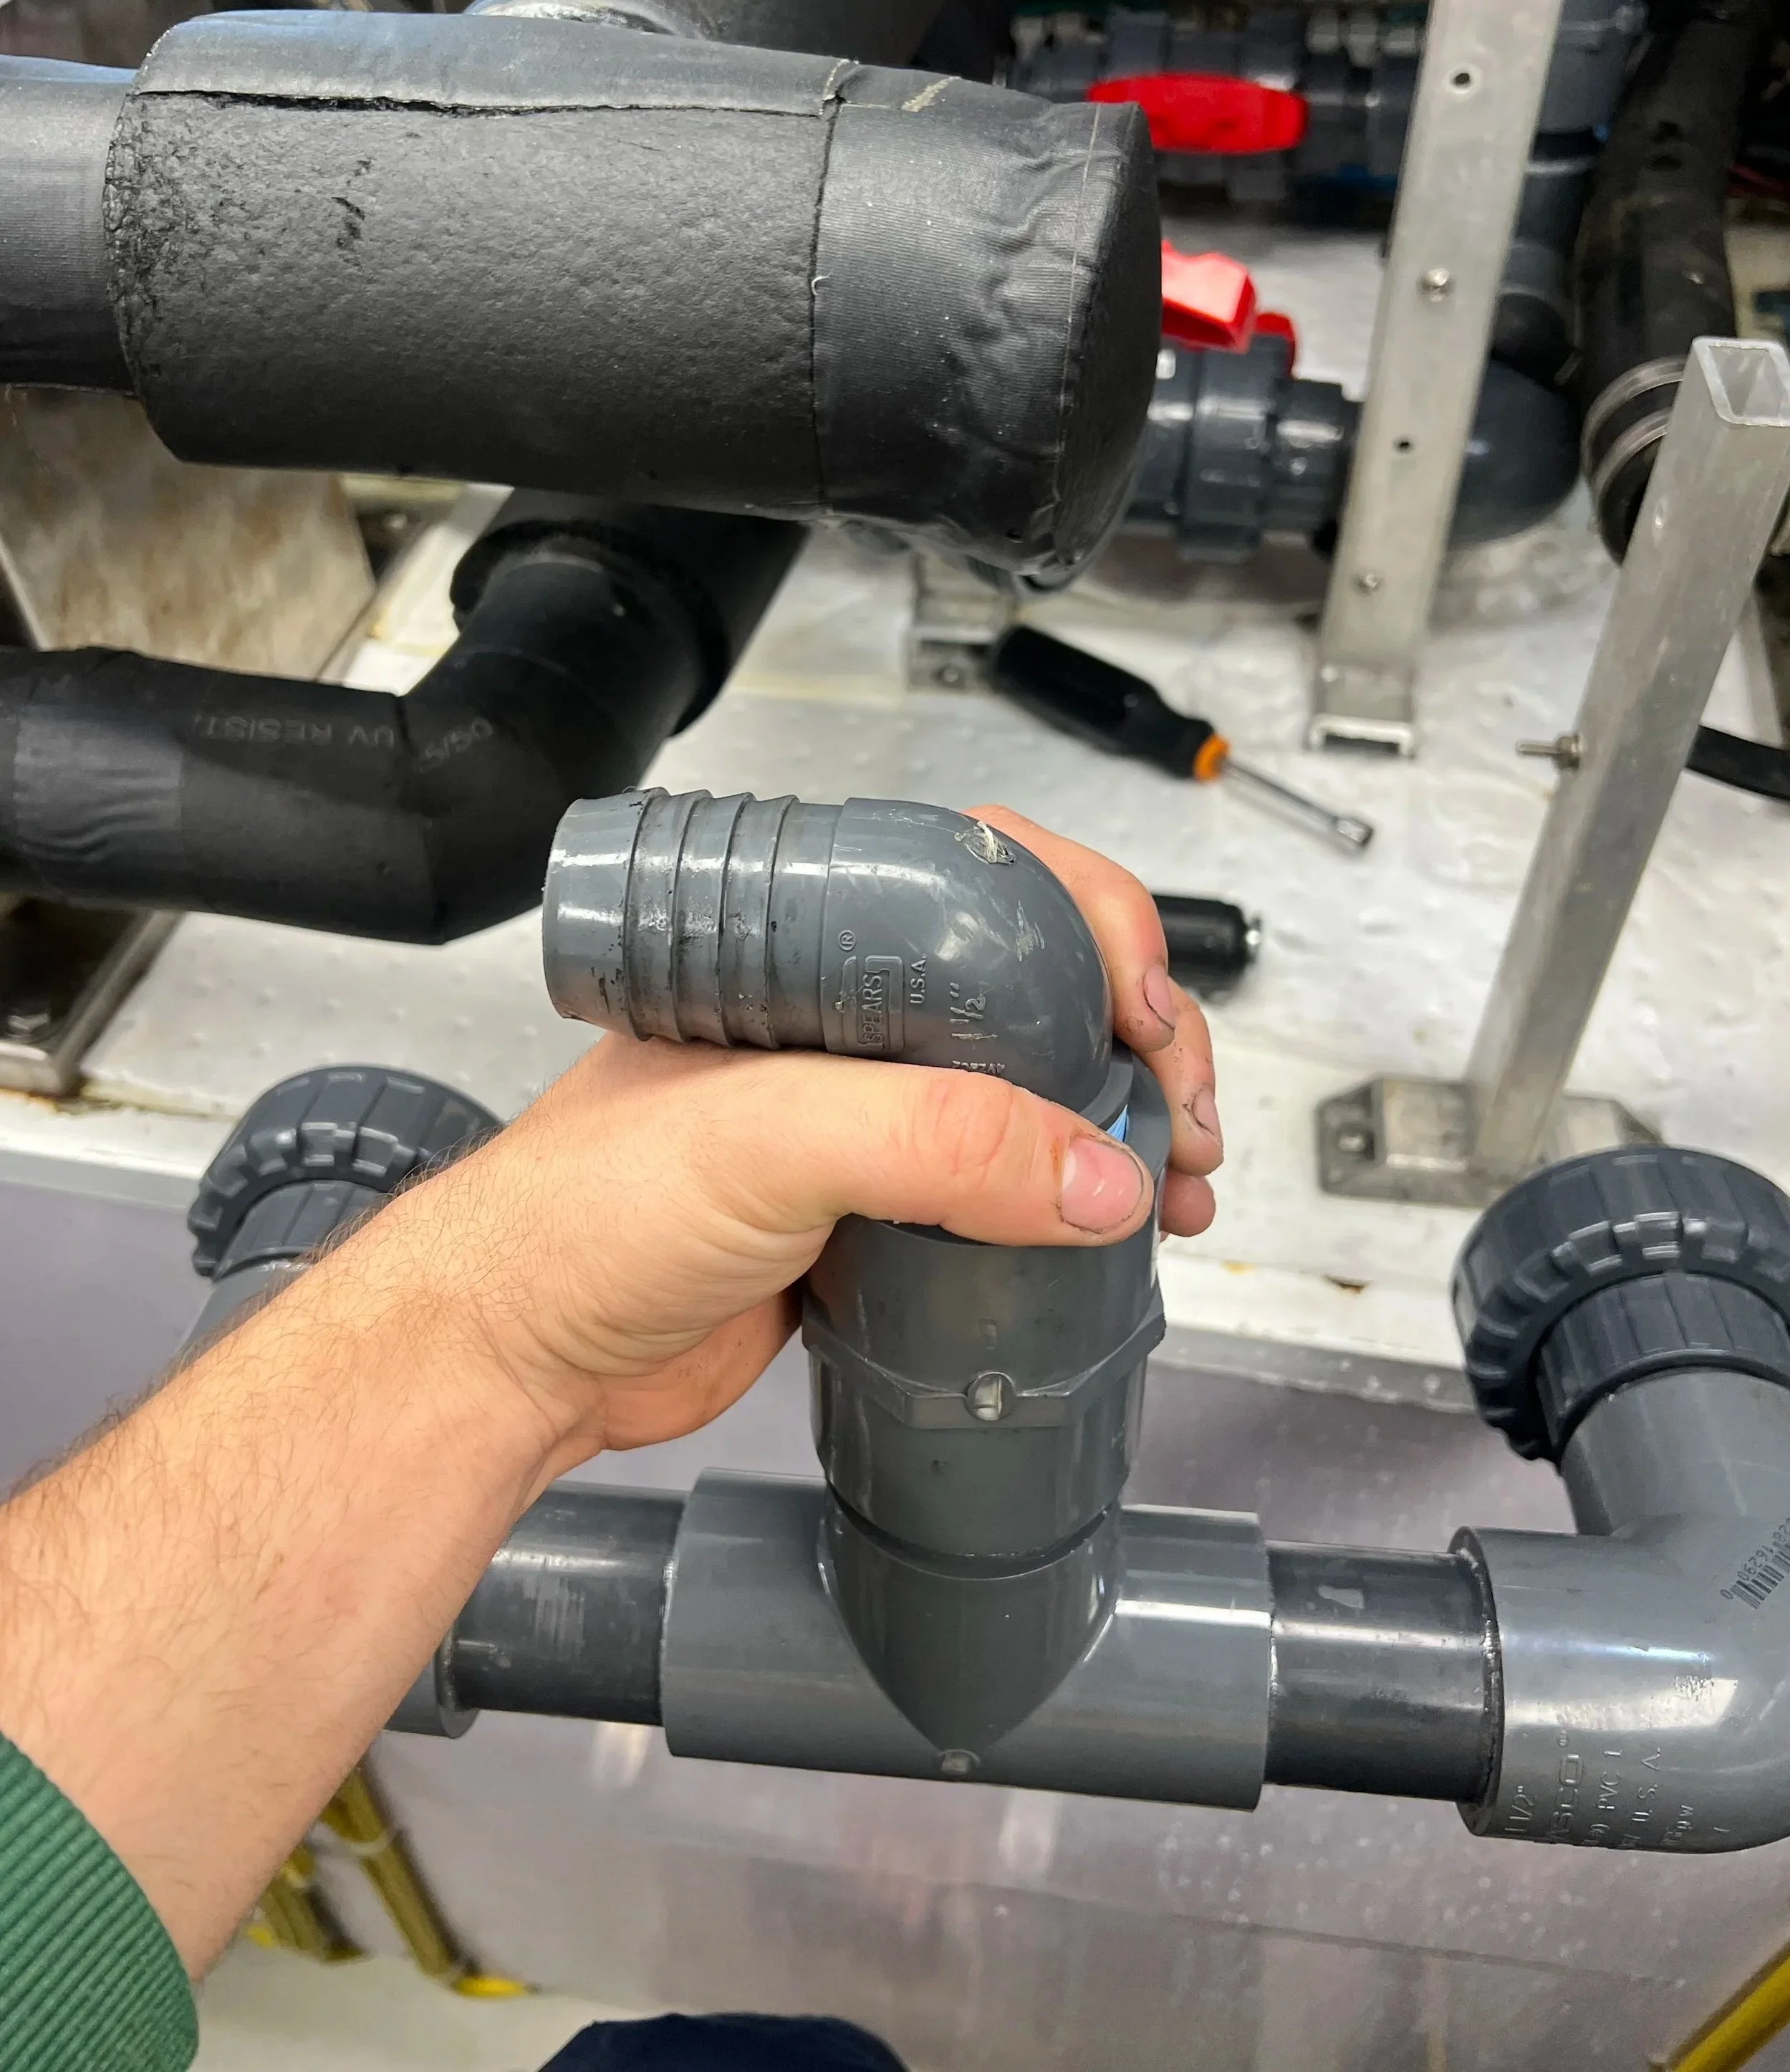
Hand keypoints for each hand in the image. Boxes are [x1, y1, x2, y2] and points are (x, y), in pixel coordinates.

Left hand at [344, 803, 1220, 1472]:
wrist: (516, 1363)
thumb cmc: (577, 1215)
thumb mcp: (768, 1138)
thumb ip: (938, 1141)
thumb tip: (1098, 1169)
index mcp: (811, 958)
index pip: (981, 889)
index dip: (1087, 931)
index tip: (1143, 1008)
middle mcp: (843, 1028)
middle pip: (1031, 993)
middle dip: (1134, 1038)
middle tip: (1185, 1109)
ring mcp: (860, 1126)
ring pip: (1028, 1099)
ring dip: (1121, 1129)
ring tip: (1182, 1182)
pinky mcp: (869, 1222)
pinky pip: (999, 1198)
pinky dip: (1072, 1210)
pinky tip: (1122, 1236)